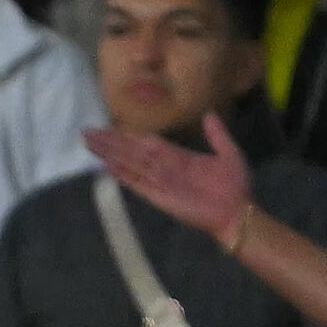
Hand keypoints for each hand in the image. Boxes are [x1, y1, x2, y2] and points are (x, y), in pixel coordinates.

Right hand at [83, 105, 252, 245]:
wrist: (238, 212)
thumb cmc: (235, 186)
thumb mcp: (228, 153)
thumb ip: (217, 135)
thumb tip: (209, 114)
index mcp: (179, 157)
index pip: (148, 142)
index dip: (129, 134)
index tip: (111, 127)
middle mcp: (165, 168)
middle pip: (132, 151)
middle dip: (111, 142)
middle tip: (88, 132)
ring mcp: (161, 182)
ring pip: (130, 163)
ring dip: (110, 153)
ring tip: (90, 143)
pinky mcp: (161, 197)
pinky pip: (139, 183)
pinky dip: (124, 174)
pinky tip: (107, 165)